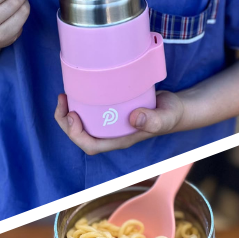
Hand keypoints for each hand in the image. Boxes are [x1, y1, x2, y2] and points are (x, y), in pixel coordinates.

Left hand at [55, 91, 186, 153]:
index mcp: (120, 140)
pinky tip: (78, 92)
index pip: (91, 145)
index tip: (74, 115)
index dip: (76, 134)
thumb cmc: (171, 114)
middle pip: (80, 136)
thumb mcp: (166, 117)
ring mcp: (110, 124)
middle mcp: (111, 134)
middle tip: (63, 101)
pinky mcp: (111, 112)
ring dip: (67, 114)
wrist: (175, 107)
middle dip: (65, 122)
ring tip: (64, 96)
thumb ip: (153, 120)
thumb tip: (133, 118)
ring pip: (81, 125)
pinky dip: (79, 104)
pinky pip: (89, 113)